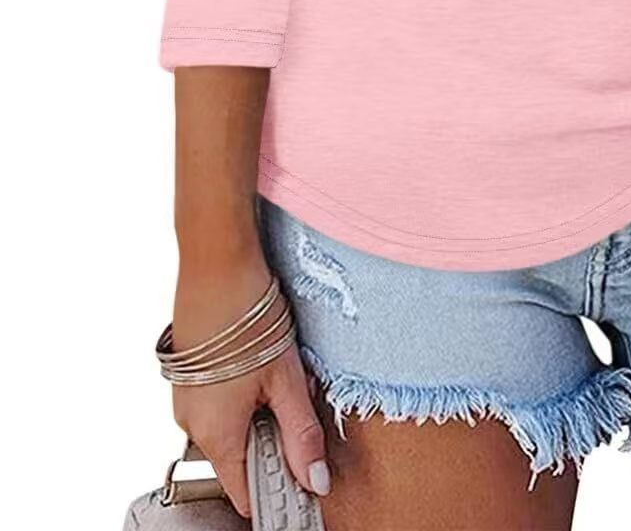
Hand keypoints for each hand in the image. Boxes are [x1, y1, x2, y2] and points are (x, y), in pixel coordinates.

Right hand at [170, 250, 330, 517]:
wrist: (215, 264)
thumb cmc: (247, 319)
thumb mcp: (285, 380)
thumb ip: (300, 434)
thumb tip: (314, 480)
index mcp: (215, 435)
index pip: (245, 491)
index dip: (278, 491)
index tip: (305, 482)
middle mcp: (193, 424)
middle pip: (242, 455)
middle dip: (278, 437)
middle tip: (301, 400)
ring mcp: (189, 398)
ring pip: (236, 424)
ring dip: (265, 410)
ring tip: (283, 372)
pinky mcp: (192, 375)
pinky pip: (224, 400)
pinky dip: (249, 392)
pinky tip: (266, 360)